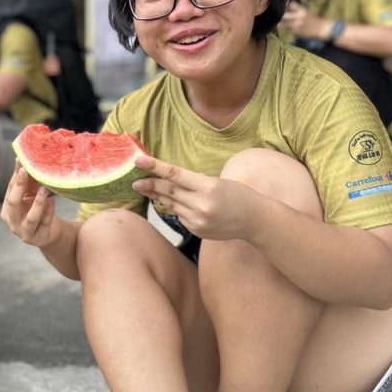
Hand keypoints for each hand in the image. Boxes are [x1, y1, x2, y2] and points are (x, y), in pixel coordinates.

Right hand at [0, 161, 59, 247]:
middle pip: (13, 204)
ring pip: (30, 219)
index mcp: (8, 209)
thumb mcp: (33, 194)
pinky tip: (52, 202)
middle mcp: (12, 222)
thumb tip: (24, 159)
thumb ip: (29, 181)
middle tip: (26, 172)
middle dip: (19, 187)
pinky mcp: (39, 239)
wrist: (50, 232)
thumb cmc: (39, 210)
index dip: (16, 176)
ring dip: (37, 203)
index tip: (21, 162)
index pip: (10, 190)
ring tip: (44, 190)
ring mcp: (24, 233)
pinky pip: (44, 224)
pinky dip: (48, 212)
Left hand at [131, 154, 258, 240]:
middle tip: (135, 181)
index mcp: (208, 187)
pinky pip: (181, 217)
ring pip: (172, 205)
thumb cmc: (239, 195)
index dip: (155, 167)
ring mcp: (198, 221)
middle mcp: (202, 205)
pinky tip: (185, 205)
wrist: (256, 220)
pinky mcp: (197, 231)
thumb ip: (194, 182)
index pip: (175, 174)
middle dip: (150, 185)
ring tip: (150, 189)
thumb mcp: (219, 182)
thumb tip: (170, 180)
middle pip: (169, 191)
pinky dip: (178, 209)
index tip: (139, 161)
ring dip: (161, 197)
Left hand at [279, 1, 330, 40]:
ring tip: (278, 21)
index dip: (285, 5)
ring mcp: (297, 24)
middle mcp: (299, 16)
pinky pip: (287, 28)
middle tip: (276, 14)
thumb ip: (296, 10)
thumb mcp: (306, 12)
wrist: (321, 28)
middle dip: (279, 15)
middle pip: (284, 15)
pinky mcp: (296, 31)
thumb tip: (286, 6)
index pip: (291, 4)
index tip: (282, 6)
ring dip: (280, 22)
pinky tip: (284, 26)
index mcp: (302, 10)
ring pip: (283, 23)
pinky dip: (285, 27)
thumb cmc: (313, 19)